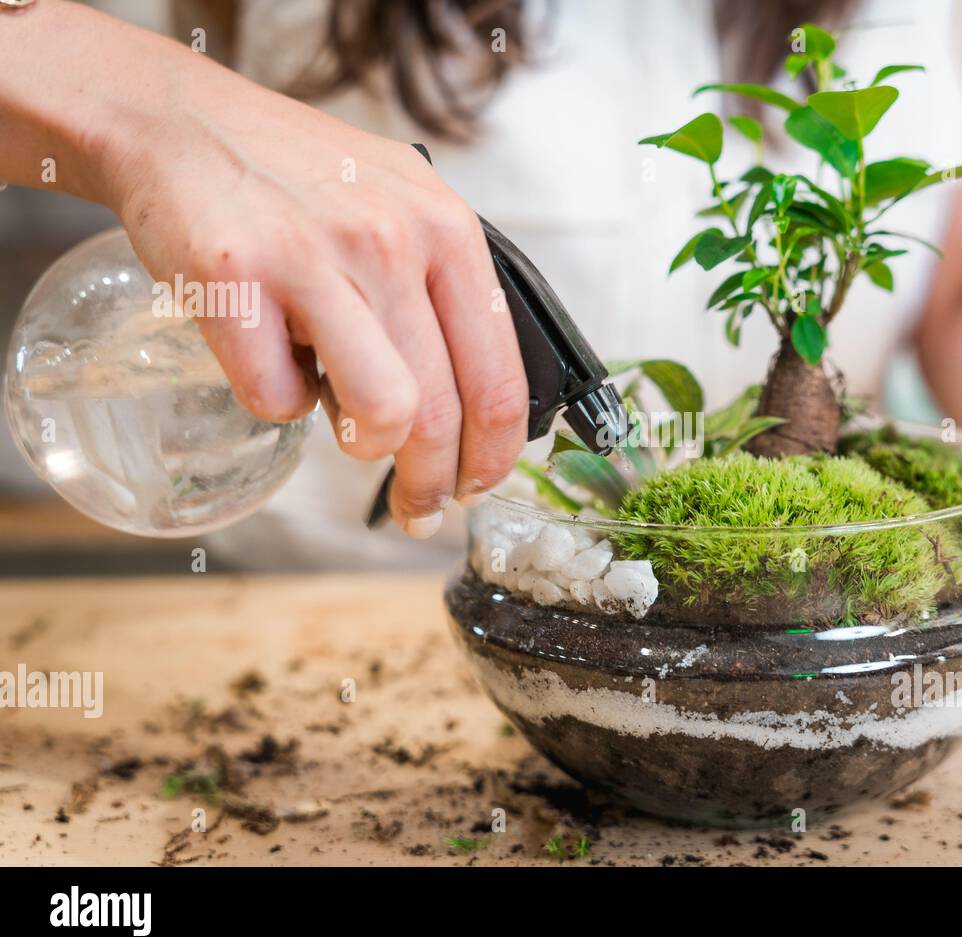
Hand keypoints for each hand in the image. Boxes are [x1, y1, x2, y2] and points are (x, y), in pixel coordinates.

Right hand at [95, 54, 527, 536]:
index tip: (480, 485)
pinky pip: (277, 397)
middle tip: (419, 508)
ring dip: (368, 451)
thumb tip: (477, 403)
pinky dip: (278, 401)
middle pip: (440, 410)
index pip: (498, 375)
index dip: (495, 454)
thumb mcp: (401, 205)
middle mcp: (391, 240)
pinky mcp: (235, 280)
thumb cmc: (297, 179)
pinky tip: (274, 364)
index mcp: (446, 229)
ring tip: (351, 437)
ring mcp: (313, 259)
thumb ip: (443, 288)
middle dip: (433, 483)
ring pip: (379, 412)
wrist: (182, 122)